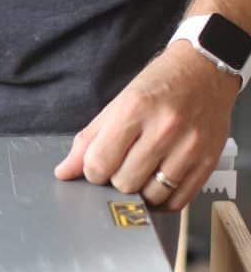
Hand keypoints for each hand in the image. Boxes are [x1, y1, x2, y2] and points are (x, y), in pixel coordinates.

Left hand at [54, 41, 238, 209]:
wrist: (204, 70)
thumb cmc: (158, 86)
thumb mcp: (117, 105)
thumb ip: (88, 140)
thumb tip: (64, 172)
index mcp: (134, 110)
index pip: (99, 162)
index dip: (92, 172)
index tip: (97, 167)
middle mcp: (164, 128)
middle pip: (125, 183)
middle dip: (116, 180)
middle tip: (122, 166)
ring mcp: (189, 146)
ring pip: (152, 195)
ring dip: (141, 192)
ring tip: (143, 172)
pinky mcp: (208, 161)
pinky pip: (179, 200)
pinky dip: (165, 200)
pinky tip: (160, 184)